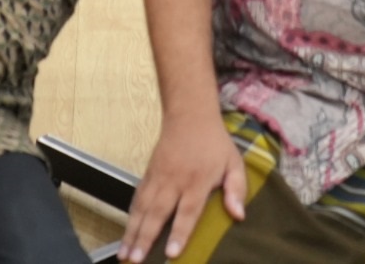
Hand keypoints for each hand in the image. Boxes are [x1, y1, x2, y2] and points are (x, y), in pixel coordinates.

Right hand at [121, 111, 247, 261]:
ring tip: (125, 254)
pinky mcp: (148, 174)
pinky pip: (137, 199)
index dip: (179, 233)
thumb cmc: (214, 143)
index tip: (171, 253)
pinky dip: (130, 217)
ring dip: (132, 232)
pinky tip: (126, 234)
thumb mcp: (234, 162)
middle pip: (157, 213)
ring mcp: (158, 177)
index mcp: (197, 181)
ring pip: (142, 208)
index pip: (187, 212)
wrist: (189, 115)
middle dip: (145, 238)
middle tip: (136, 260)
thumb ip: (236, 189)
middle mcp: (174, 181)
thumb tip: (239, 215)